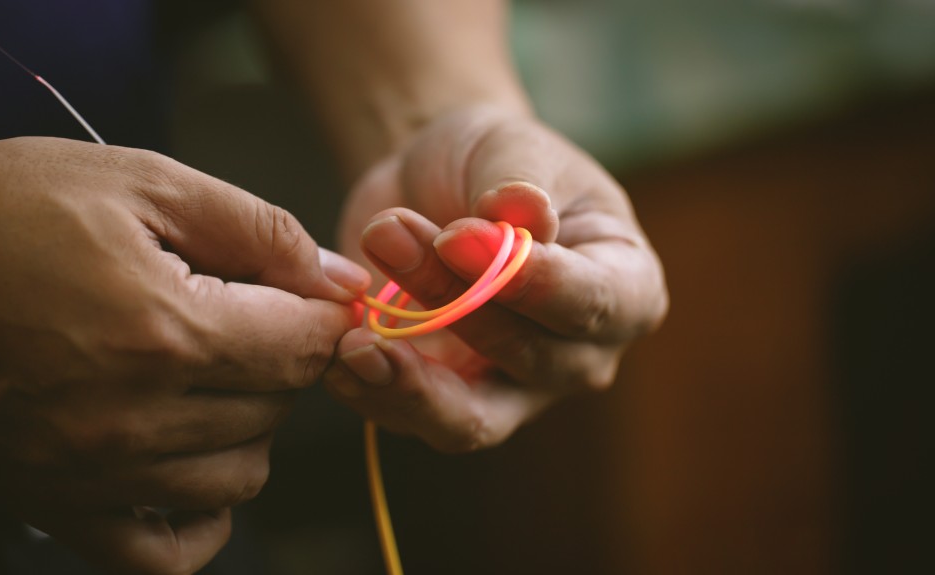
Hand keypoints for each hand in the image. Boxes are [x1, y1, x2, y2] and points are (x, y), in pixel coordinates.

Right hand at [0, 138, 368, 573]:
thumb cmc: (8, 207)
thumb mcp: (144, 182)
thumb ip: (261, 231)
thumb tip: (342, 281)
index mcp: (163, 329)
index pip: (305, 345)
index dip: (325, 314)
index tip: (315, 296)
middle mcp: (132, 416)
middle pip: (279, 405)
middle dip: (282, 355)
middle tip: (245, 314)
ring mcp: (93, 473)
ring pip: (241, 475)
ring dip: (249, 423)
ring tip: (210, 373)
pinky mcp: (57, 505)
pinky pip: (170, 551)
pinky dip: (201, 514)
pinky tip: (190, 461)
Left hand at [325, 107, 666, 451]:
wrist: (432, 180)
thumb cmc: (492, 158)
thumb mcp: (510, 147)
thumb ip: (519, 184)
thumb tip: (522, 216)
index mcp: (625, 286)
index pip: (595, 305)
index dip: (531, 284)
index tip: (460, 238)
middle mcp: (579, 353)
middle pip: (528, 358)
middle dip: (452, 302)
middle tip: (390, 234)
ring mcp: (515, 389)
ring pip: (469, 417)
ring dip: (407, 376)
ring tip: (353, 335)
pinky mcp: (447, 398)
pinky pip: (412, 416)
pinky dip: (372, 389)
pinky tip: (335, 353)